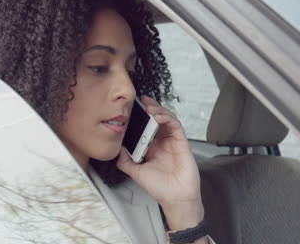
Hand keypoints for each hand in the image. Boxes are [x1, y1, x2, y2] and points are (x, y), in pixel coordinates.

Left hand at [117, 95, 203, 229]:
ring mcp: (172, 142)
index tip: (132, 110)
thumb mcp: (136, 173)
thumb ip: (126, 161)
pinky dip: (168, 119)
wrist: (176, 199)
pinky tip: (159, 117)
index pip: (146, 127)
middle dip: (150, 108)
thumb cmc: (160, 188)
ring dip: (158, 111)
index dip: (140, 118)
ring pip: (167, 119)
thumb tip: (117, 150)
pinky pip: (176, 126)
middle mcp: (162, 142)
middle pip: (157, 120)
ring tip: (149, 108)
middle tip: (141, 101)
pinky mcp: (182, 143)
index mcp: (152, 148)